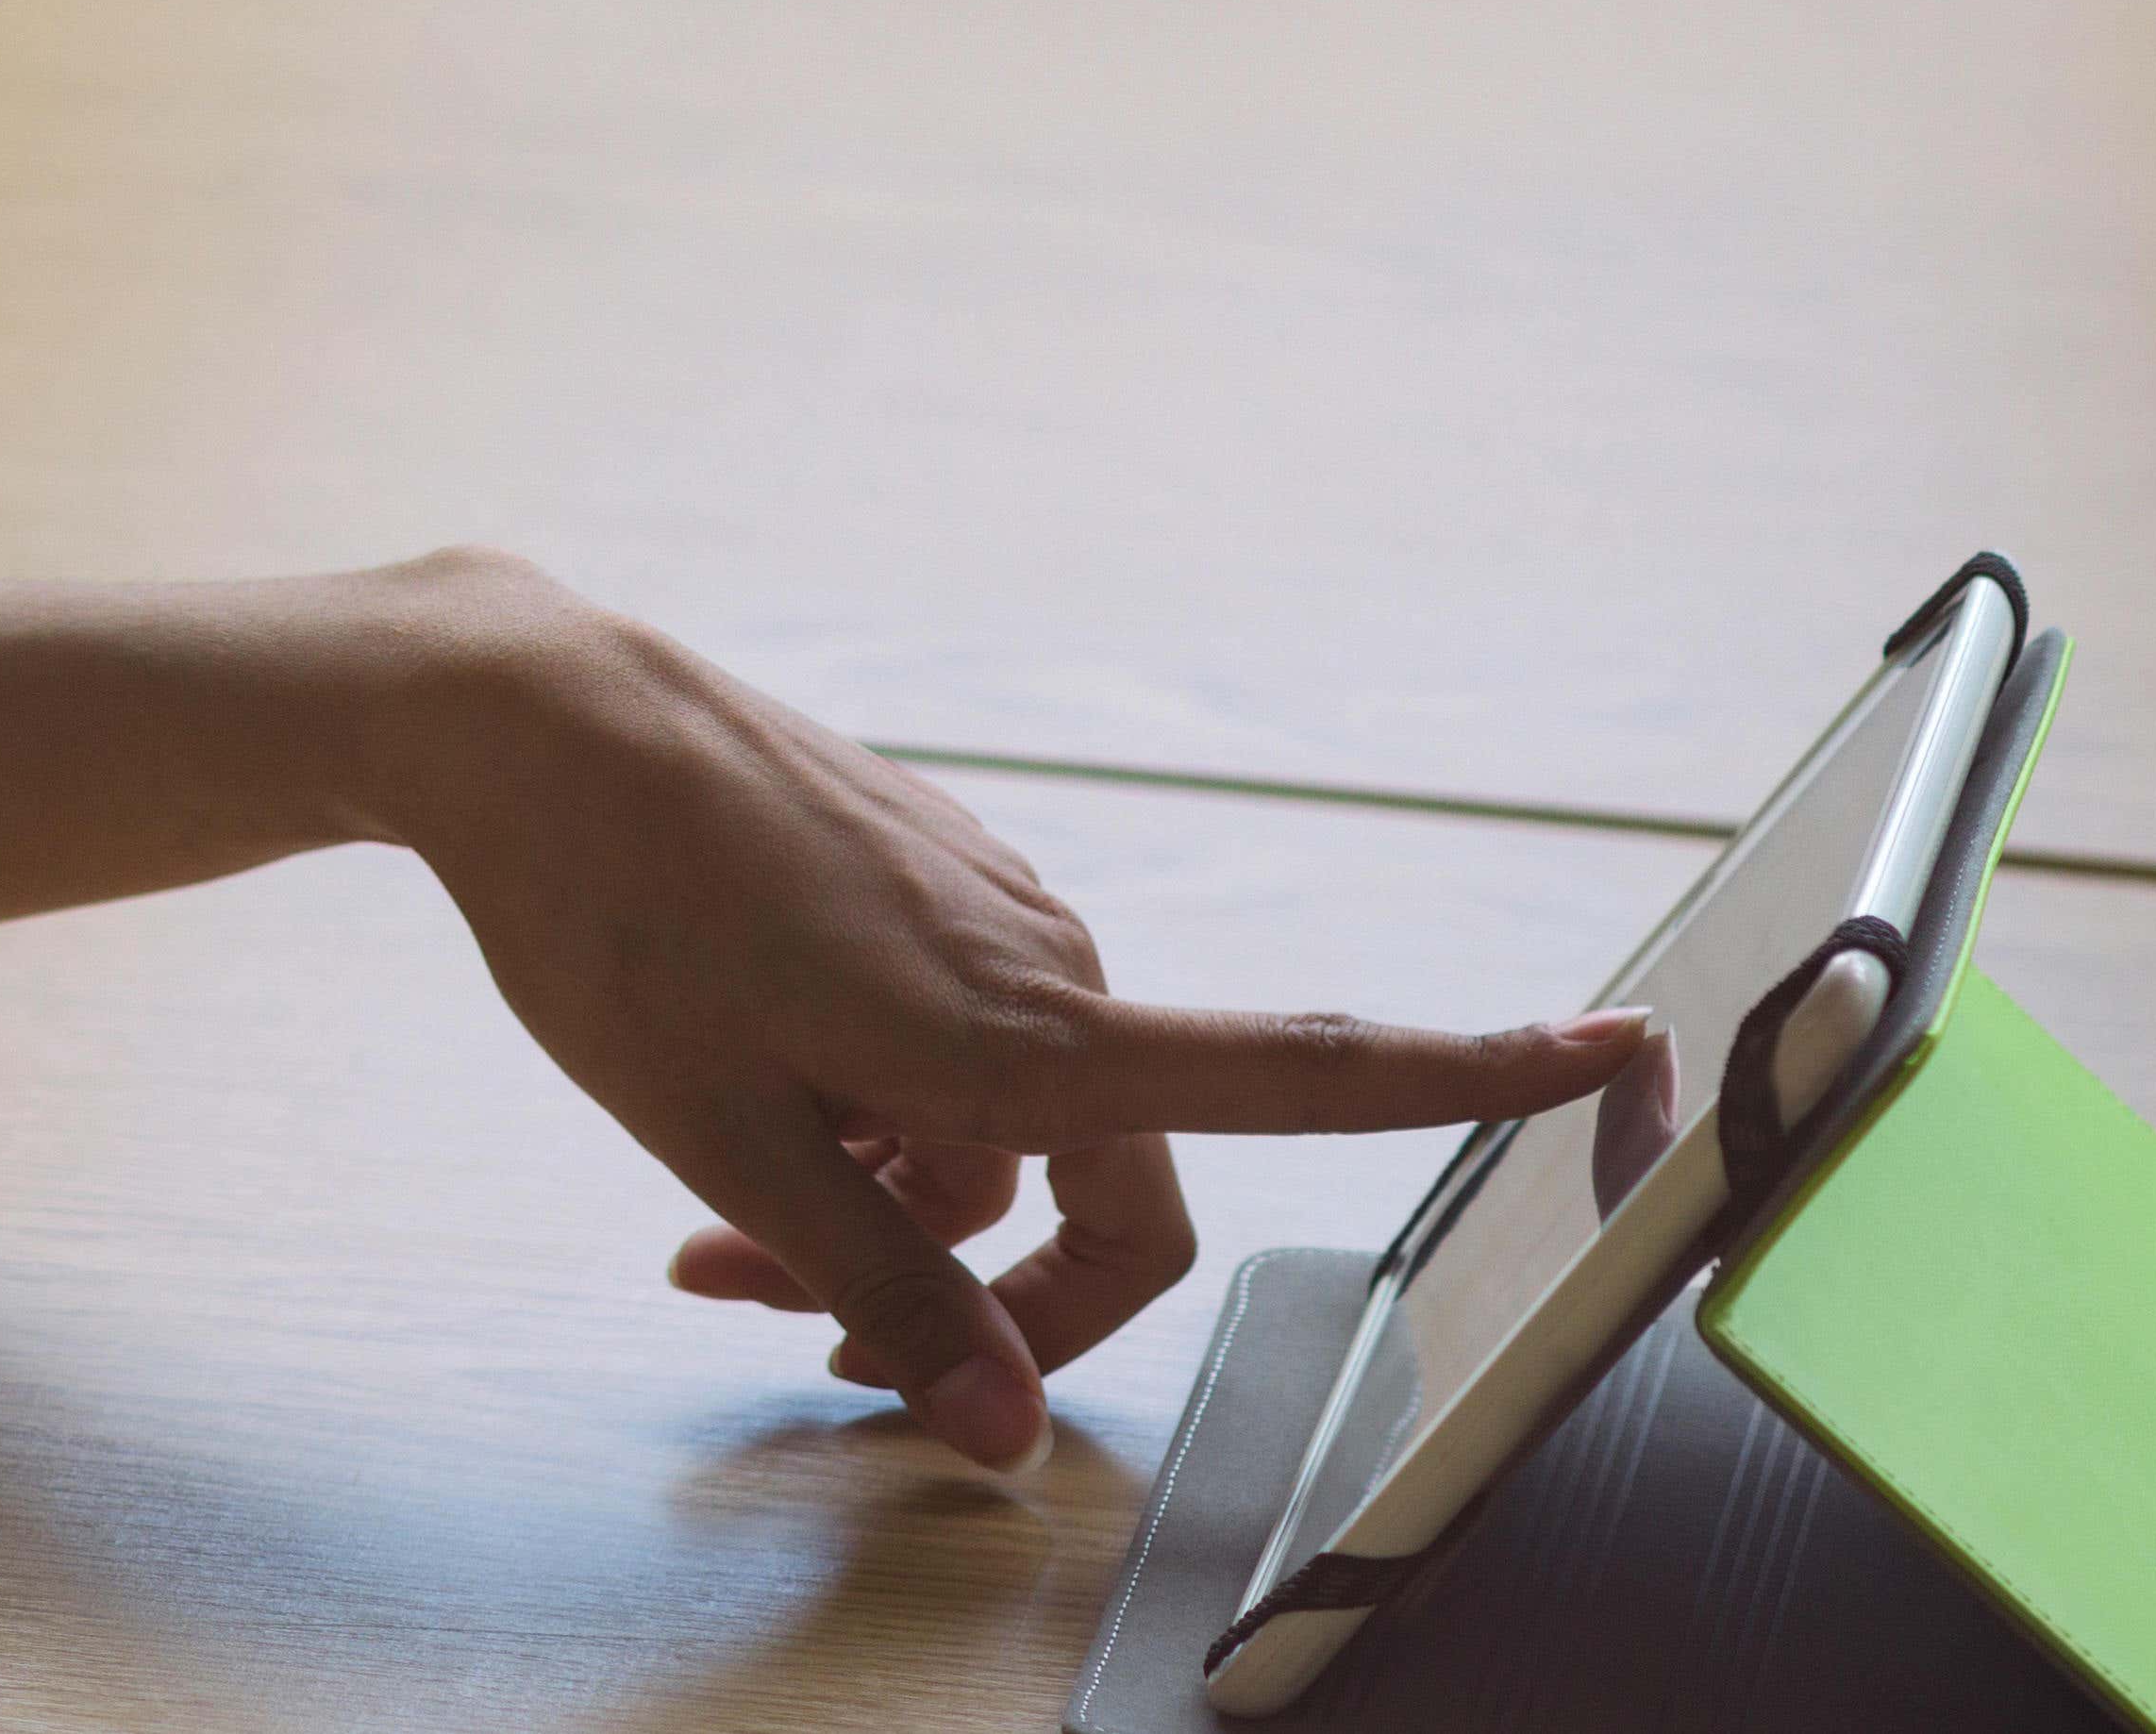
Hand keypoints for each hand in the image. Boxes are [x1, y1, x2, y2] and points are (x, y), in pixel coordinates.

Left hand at [374, 563, 1644, 1467]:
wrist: (532, 719)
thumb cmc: (615, 916)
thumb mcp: (728, 1141)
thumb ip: (879, 1290)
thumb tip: (1010, 1436)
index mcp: (1026, 1034)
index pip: (1303, 1073)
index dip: (1475, 1076)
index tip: (1623, 1053)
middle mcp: (1042, 962)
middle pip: (1096, 1194)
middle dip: (964, 1294)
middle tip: (779, 1331)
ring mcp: (984, 910)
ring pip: (988, 1127)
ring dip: (877, 1200)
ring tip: (699, 1229)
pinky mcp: (920, 878)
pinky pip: (938, 1042)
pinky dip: (856, 1106)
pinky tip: (725, 1097)